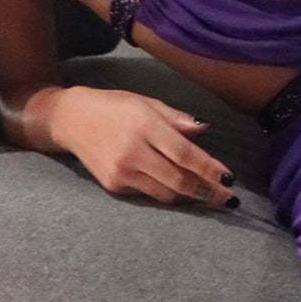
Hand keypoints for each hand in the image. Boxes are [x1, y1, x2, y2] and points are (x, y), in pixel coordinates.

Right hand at [56, 86, 238, 208]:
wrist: (70, 119)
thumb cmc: (114, 107)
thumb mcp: (146, 102)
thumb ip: (176, 118)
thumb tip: (205, 129)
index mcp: (145, 126)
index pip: (185, 154)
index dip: (210, 169)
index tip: (230, 179)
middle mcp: (133, 152)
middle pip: (179, 180)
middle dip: (208, 192)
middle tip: (228, 198)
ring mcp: (122, 172)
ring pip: (166, 193)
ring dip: (191, 197)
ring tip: (211, 196)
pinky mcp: (114, 186)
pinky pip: (149, 194)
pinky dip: (169, 193)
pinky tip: (183, 192)